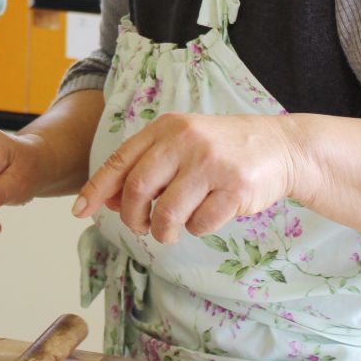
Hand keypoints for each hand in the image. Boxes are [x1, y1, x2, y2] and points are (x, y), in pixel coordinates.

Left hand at [73, 112, 300, 244]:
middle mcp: (186, 140)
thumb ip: (148, 167)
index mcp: (166, 128)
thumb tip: (109, 200)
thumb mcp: (182, 145)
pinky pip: (199, 224)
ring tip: (171, 231)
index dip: (96, 189)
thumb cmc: (222, 150)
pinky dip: (196, 229)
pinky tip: (206, 216)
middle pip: (137, 191)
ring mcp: (211, 163)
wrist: (280, 146)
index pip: (120, 161)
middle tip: (141, 228)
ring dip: (163, 232)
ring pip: (166, 214)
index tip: (80, 210)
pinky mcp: (235, 188)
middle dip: (133, 219)